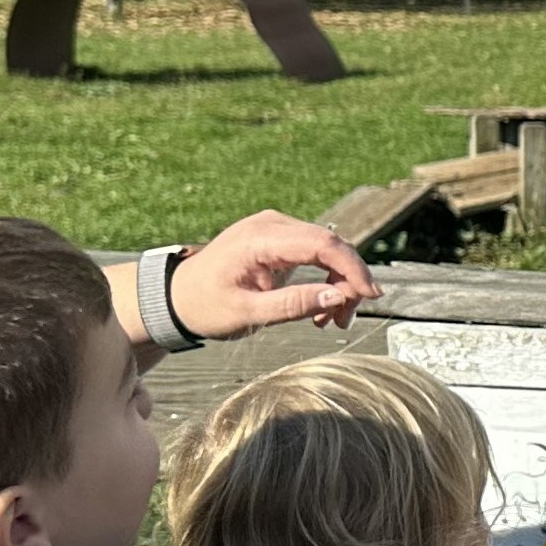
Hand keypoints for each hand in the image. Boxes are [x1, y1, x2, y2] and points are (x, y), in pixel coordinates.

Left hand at [170, 211, 379, 336]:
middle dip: (348, 282)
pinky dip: (325, 279)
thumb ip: (292, 305)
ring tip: (330, 321)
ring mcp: (275, 229)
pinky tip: (320, 307)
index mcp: (259, 239)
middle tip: (345, 321)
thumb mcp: (247, 313)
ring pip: (327, 250)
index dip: (353, 269)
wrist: (175, 296)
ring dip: (338, 284)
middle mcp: (271, 225)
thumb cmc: (204, 305)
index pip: (323, 244)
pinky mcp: (278, 240)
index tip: (371, 296)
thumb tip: (337, 297)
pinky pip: (315, 254)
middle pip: (331, 245)